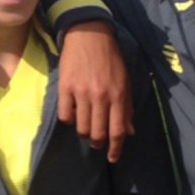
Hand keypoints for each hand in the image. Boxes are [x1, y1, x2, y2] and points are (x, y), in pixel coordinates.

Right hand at [59, 21, 134, 162]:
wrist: (89, 36)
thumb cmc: (111, 60)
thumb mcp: (125, 82)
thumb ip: (127, 107)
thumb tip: (129, 132)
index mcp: (118, 96)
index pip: (118, 131)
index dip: (116, 149)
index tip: (113, 159)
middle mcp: (101, 97)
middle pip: (97, 133)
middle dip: (98, 143)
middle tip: (97, 141)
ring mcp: (82, 93)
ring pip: (81, 128)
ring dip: (84, 132)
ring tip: (86, 126)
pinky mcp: (65, 88)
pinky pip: (65, 116)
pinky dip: (70, 120)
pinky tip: (74, 114)